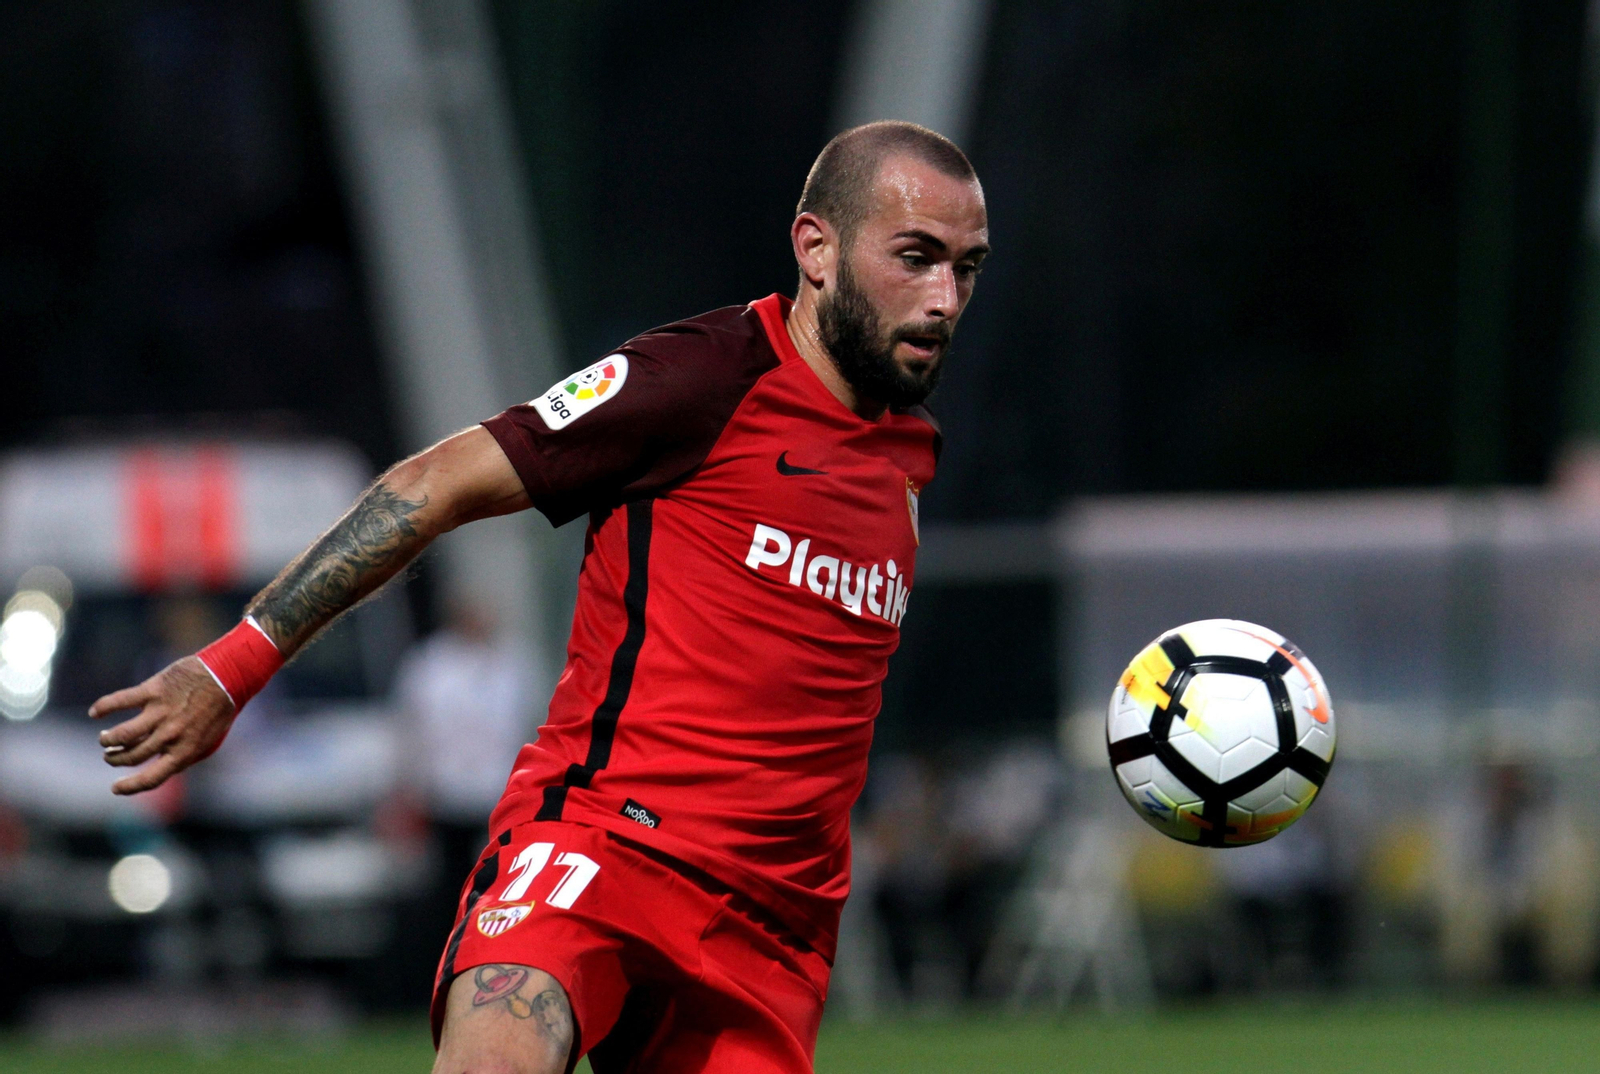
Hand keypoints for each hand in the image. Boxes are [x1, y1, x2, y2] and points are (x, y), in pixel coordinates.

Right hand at [88, 656, 234, 794]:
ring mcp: (161, 713)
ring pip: (122, 734)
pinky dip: (103, 707)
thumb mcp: (209, 741)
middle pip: (131, 756)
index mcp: (185, 751)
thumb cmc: (219, 710)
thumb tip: (161, 768)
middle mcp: (170, 736)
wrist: (229, 675)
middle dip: (116, 759)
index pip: (151, 778)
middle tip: (111, 755)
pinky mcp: (153, 690)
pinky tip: (95, 712)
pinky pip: (120, 701)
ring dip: (108, 740)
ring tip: (105, 739)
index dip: (130, 787)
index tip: (115, 788)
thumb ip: (185, 755)